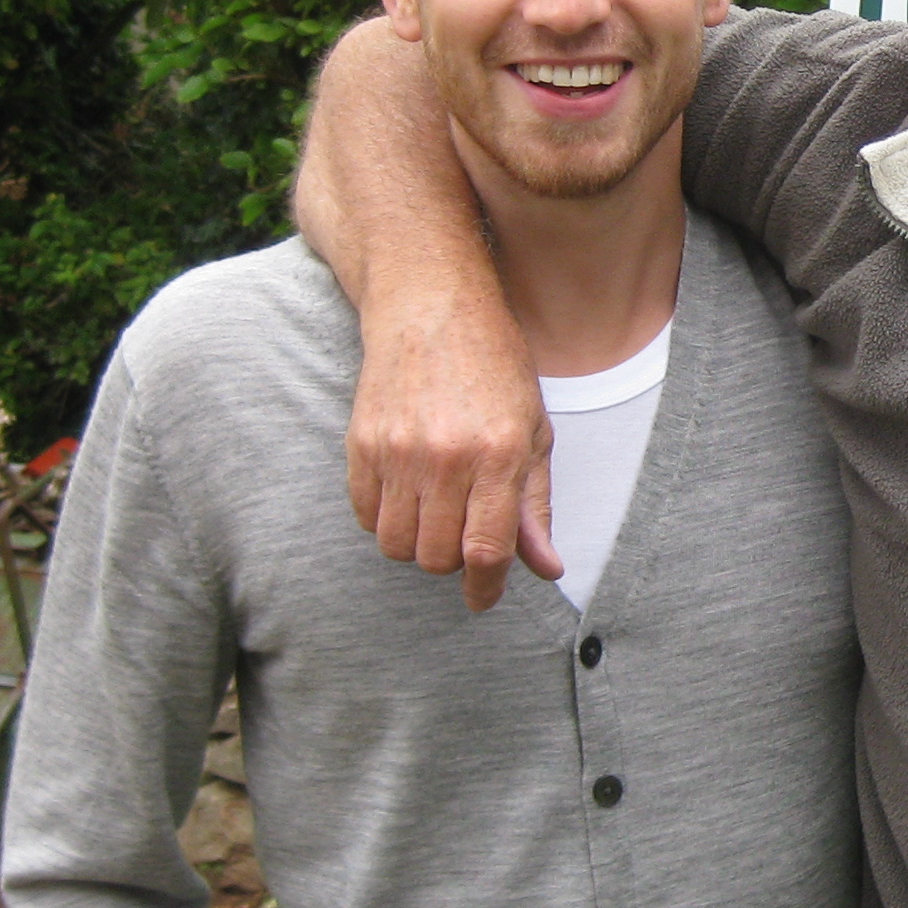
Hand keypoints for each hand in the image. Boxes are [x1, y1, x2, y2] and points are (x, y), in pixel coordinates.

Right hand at [345, 281, 562, 610]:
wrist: (431, 309)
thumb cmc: (494, 368)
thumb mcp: (533, 432)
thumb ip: (534, 506)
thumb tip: (546, 568)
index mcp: (498, 455)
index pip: (486, 551)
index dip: (485, 588)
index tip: (482, 597)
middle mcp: (445, 457)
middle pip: (436, 557)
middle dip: (452, 563)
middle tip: (464, 536)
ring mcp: (397, 451)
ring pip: (396, 544)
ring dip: (417, 545)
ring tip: (436, 514)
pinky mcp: (361, 444)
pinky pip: (365, 516)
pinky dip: (385, 520)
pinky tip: (407, 494)